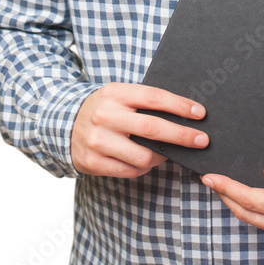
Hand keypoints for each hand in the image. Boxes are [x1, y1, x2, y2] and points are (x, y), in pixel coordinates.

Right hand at [71, 83, 207, 178]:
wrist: (61, 123)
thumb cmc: (103, 108)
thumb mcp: (119, 96)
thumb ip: (143, 103)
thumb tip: (184, 115)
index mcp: (115, 93)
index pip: (154, 98)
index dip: (180, 105)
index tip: (200, 113)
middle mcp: (105, 115)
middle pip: (153, 128)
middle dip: (182, 135)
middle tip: (202, 140)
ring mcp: (98, 140)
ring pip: (143, 156)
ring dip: (162, 157)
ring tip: (168, 153)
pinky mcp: (93, 162)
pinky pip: (130, 171)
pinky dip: (143, 168)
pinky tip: (147, 161)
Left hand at [202, 146, 263, 246]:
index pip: (252, 201)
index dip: (229, 189)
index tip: (210, 177)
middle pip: (247, 214)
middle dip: (225, 195)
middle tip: (208, 178)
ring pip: (251, 220)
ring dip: (233, 203)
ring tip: (219, 185)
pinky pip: (260, 223)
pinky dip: (246, 210)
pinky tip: (238, 196)